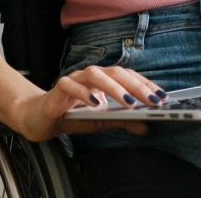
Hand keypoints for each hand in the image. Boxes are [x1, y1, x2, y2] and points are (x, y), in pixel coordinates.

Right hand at [10, 65, 159, 141]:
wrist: (38, 118)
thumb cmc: (70, 115)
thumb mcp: (101, 121)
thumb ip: (122, 121)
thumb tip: (146, 127)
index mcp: (103, 80)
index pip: (127, 76)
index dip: (145, 84)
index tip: (162, 97)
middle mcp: (89, 76)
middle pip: (115, 73)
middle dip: (136, 86)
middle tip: (152, 100)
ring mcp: (73, 79)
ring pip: (95, 75)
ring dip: (114, 88)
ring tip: (128, 102)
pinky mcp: (57, 89)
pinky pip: (70, 86)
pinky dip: (84, 93)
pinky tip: (96, 104)